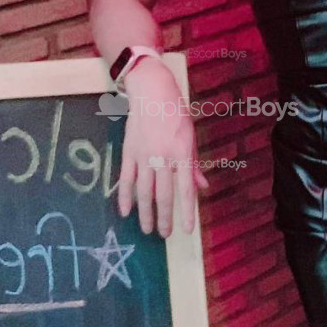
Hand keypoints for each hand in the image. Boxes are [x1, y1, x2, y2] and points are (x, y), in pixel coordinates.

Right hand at [116, 64, 208, 236]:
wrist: (151, 91)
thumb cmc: (175, 113)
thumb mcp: (190, 137)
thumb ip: (194, 165)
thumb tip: (202, 188)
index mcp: (182, 153)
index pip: (185, 190)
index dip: (186, 212)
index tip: (186, 230)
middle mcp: (162, 156)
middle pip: (163, 194)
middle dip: (164, 218)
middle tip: (164, 235)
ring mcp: (143, 155)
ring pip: (143, 191)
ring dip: (145, 213)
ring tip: (147, 230)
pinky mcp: (129, 151)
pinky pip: (126, 179)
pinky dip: (125, 197)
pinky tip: (126, 212)